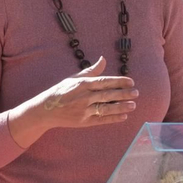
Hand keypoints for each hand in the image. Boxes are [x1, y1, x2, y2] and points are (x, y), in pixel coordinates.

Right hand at [11, 57, 138, 144]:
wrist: (45, 110)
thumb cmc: (61, 91)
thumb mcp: (74, 78)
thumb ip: (91, 71)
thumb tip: (104, 59)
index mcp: (82, 84)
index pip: (104, 82)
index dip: (118, 82)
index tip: (131, 82)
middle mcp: (84, 97)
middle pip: (107, 95)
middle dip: (123, 94)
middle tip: (136, 93)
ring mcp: (83, 110)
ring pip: (106, 108)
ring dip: (121, 107)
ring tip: (133, 105)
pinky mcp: (83, 122)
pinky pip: (101, 120)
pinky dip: (112, 118)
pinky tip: (123, 116)